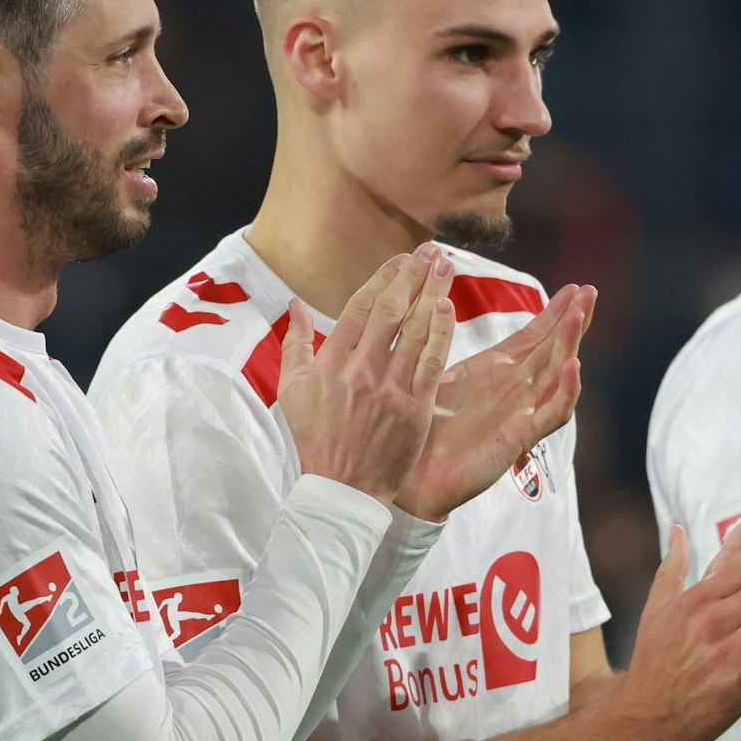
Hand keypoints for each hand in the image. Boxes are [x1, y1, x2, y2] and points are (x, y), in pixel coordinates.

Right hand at [279, 244, 452, 503]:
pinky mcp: (415, 409)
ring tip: (445, 267)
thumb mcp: (292, 391)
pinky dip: (441, 334)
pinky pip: (432, 363)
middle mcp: (361, 372)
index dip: (382, 279)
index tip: (400, 259)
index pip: (360, 309)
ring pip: (415, 331)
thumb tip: (294, 305)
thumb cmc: (316, 439)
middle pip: (391, 312)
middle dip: (412, 276)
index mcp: (331, 365)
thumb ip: (295, 344)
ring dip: (432, 294)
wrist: (343, 489)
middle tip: (430, 252)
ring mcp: (390, 390)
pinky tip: (448, 308)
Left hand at [392, 284, 595, 521]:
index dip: (555, 312)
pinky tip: (572, 366)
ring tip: (578, 316)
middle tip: (590, 291)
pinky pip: (552, 413)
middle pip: (554, 348)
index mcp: (497, 371)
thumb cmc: (422, 428)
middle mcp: (517, 389)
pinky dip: (566, 390)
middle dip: (573, 319)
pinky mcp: (520, 437)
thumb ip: (443, 342)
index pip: (535, 335)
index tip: (574, 287)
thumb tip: (435, 302)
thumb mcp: (436, 375)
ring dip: (569, 345)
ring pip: (558, 374)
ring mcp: (522, 412)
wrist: (413, 476)